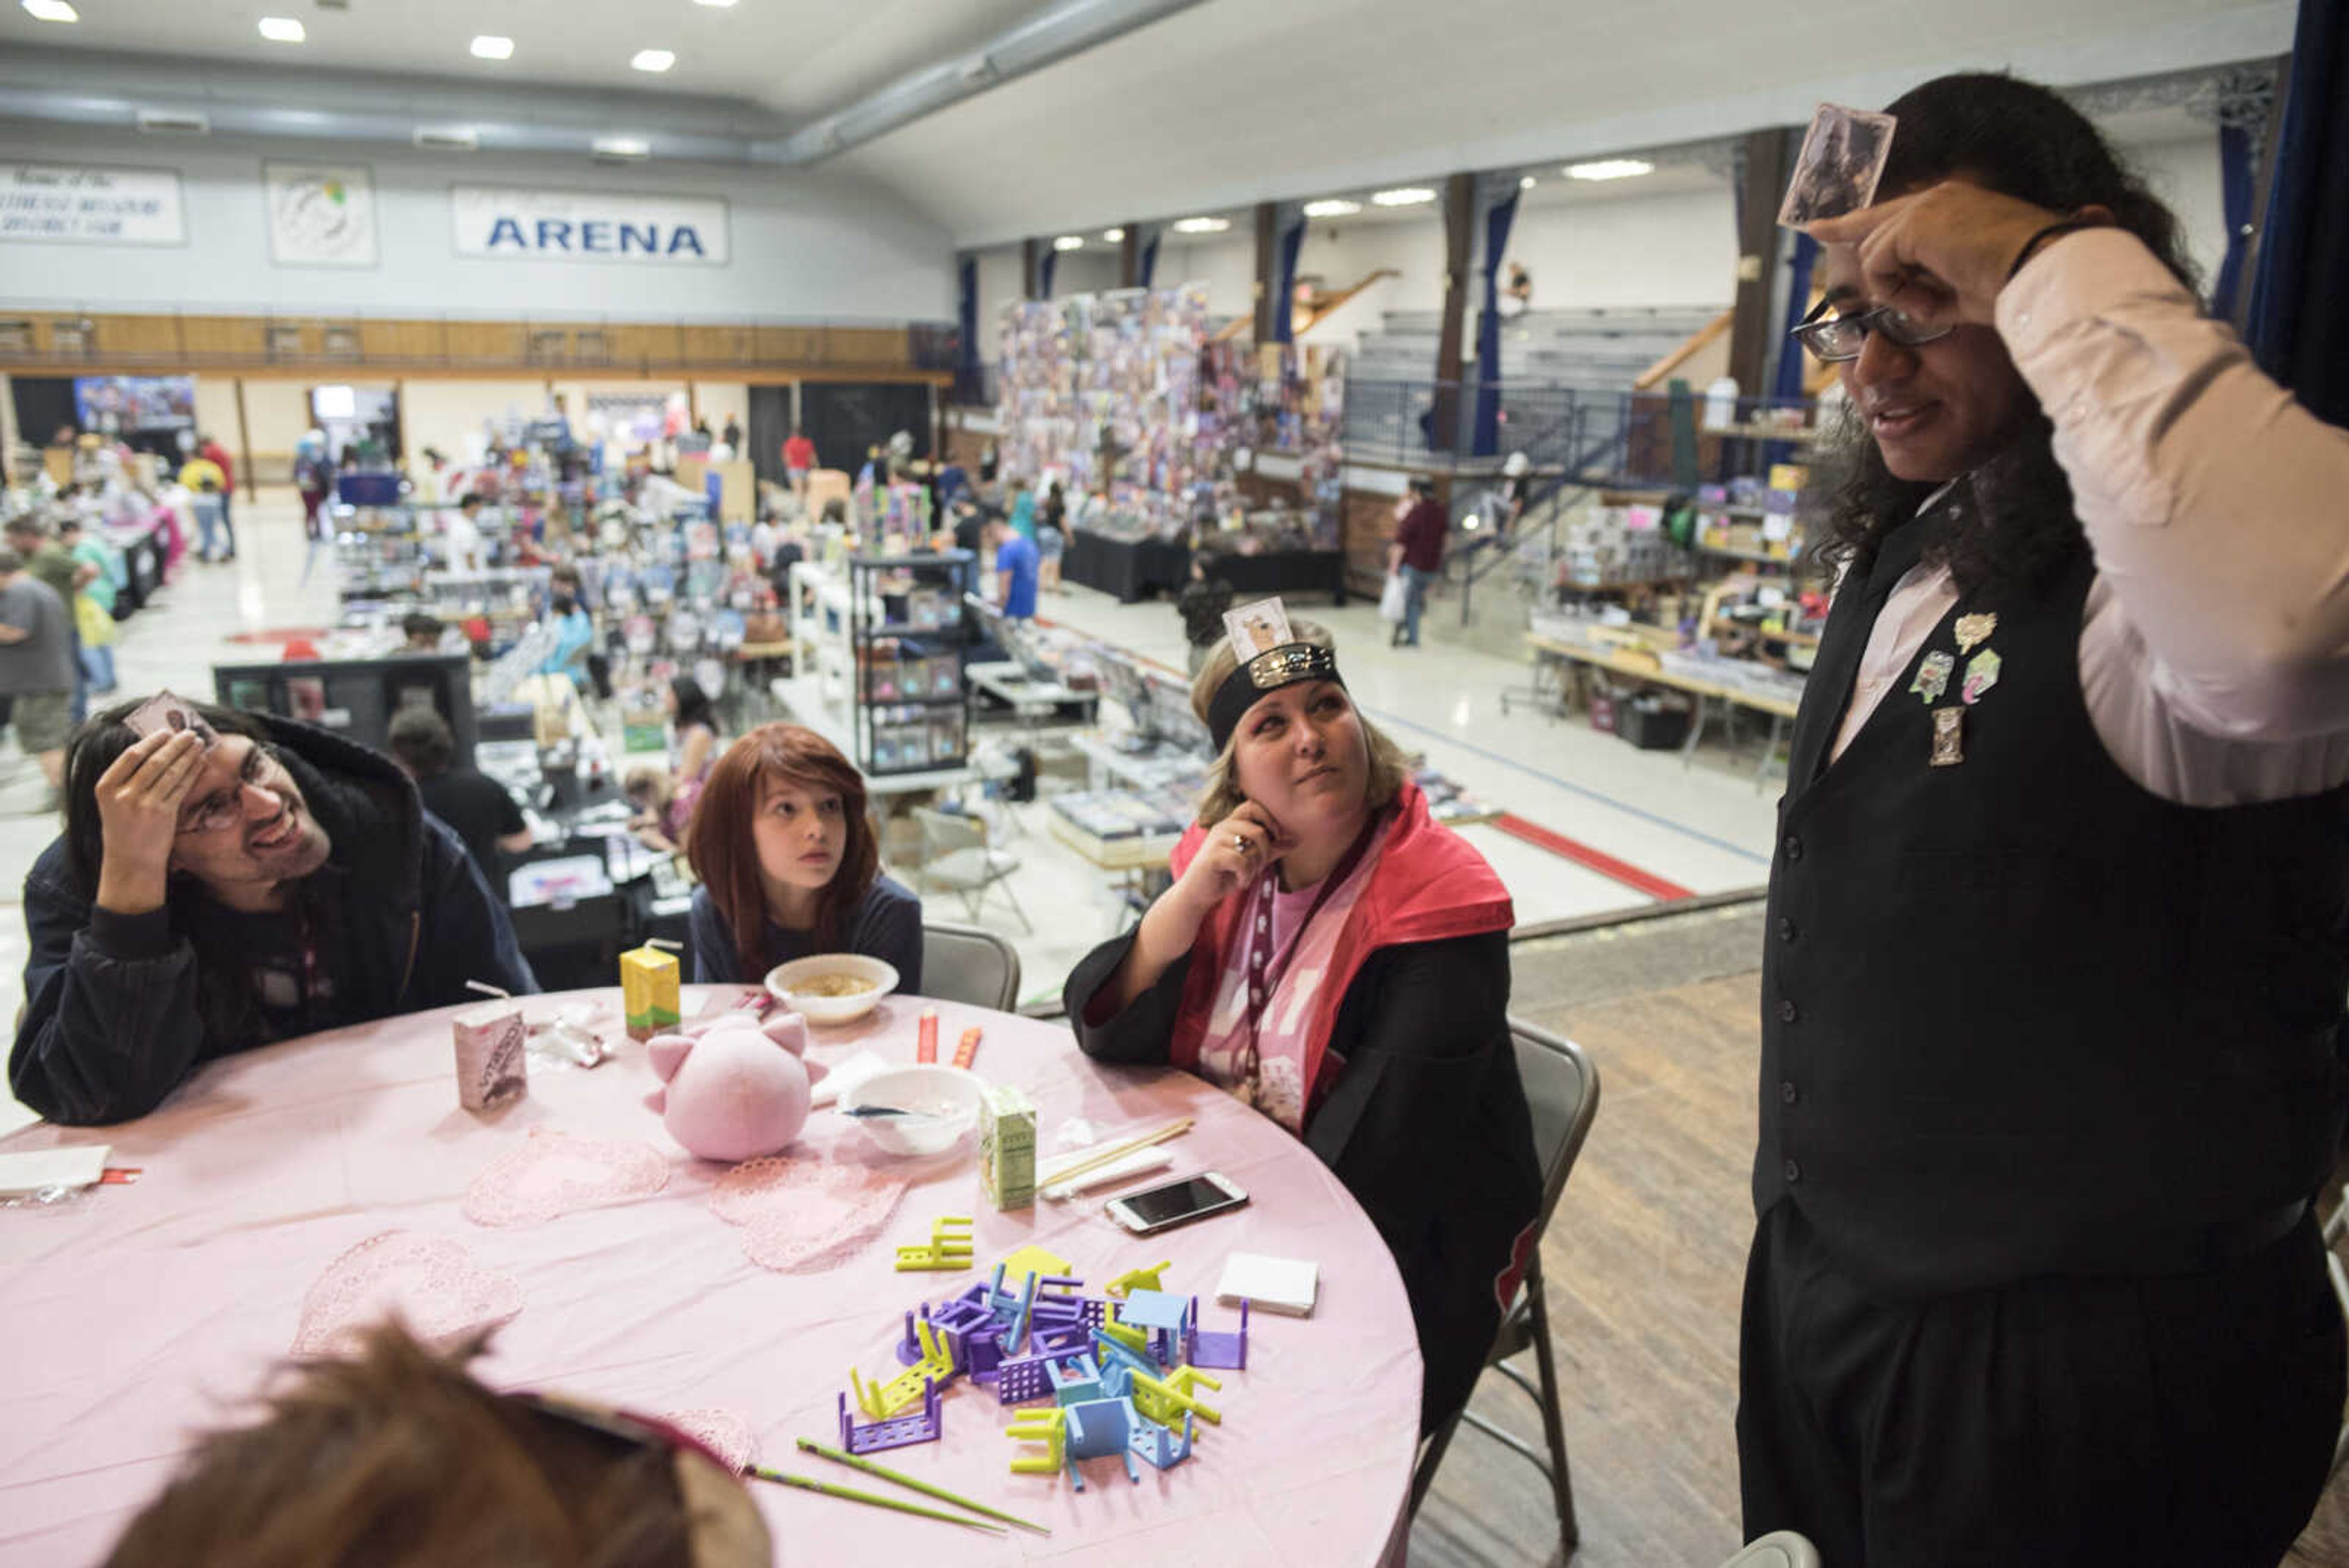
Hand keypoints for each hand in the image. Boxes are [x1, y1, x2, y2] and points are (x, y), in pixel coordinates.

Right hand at [92, 730, 205, 913]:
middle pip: (155, 760)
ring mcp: (144, 804)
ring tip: (199, 744)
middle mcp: (123, 794)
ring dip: (187, 755)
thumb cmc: (124, 827)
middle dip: (175, 744)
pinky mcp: (163, 814)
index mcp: (105, 787)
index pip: (131, 755)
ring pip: (171, 772)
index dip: (151, 741)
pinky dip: (193, 772)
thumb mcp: (114, 801)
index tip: (166, 732)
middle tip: (190, 733)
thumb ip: (127, 778)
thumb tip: (156, 747)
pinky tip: (201, 763)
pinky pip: (182, 787)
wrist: (130, 861)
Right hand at [1175, 800, 1293, 915]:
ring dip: (1255, 867)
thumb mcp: (1253, 861)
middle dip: (1266, 852)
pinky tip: (1240, 882)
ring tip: (1247, 877)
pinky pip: (1242, 862)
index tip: (1276, 838)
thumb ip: (1272, 849)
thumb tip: (1296, 840)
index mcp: (1231, 823)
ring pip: (1252, 847)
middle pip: (1258, 831)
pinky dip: (1246, 876)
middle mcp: (1222, 827)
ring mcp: (1216, 840)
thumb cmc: (1225, 874)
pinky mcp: (1212, 856)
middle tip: (1260, 866)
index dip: (1269, 819)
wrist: (1198, 893)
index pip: (1253, 805)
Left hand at [1808, 181, 2105, 327]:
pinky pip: (1879, 267)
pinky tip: (1929, 301)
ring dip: (1898, 293)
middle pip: (1872, 225)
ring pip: (1876, 255)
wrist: (2043, 273)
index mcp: (1953, 206)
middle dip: (1850, 240)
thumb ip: (1926, 287)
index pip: (1894, 213)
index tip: (1820, 227)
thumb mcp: (1962, 291)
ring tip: (1937, 305)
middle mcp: (1937, 197)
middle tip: (1825, 238)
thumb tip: (1896, 300)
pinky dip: (1898, 294)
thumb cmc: (2015, 288)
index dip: (1855, 223)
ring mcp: (1926, 206)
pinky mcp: (1915, 224)